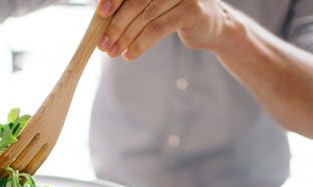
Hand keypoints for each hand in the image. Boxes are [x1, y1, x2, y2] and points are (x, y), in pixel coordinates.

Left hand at [95, 0, 239, 59]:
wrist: (212, 26)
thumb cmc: (175, 13)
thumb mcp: (153, 4)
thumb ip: (131, 4)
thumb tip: (101, 15)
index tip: (100, 14)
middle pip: (135, 0)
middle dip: (116, 24)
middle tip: (103, 43)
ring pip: (145, 17)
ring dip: (125, 37)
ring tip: (113, 52)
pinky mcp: (191, 10)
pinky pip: (157, 29)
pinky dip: (140, 44)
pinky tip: (129, 55)